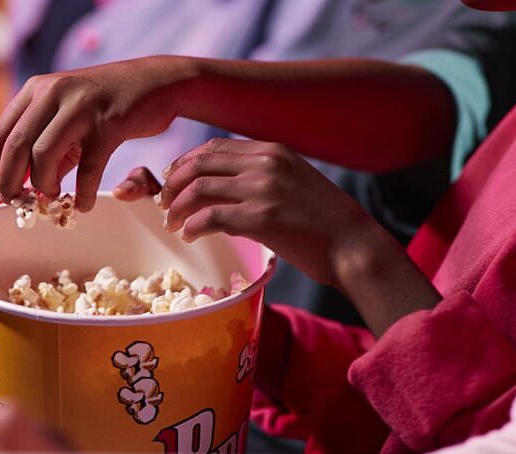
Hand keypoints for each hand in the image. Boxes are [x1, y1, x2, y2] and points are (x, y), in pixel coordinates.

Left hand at [0, 56, 199, 211]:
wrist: (155, 82)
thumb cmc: (106, 104)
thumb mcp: (67, 115)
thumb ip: (45, 144)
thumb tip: (24, 186)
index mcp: (37, 90)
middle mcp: (54, 92)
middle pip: (15, 147)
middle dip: (10, 183)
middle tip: (18, 203)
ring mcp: (81, 106)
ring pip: (43, 156)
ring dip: (44, 186)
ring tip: (53, 198)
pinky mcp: (109, 123)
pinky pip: (88, 168)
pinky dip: (83, 194)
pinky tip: (83, 205)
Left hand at [134, 138, 441, 335]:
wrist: (352, 244)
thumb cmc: (322, 221)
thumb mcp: (293, 181)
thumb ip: (260, 175)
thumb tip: (221, 187)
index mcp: (272, 150)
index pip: (213, 148)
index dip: (185, 163)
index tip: (172, 181)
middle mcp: (266, 163)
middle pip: (199, 163)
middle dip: (173, 184)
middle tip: (163, 204)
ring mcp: (263, 189)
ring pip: (199, 189)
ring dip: (177, 208)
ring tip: (171, 224)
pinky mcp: (262, 218)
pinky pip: (210, 217)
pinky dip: (192, 226)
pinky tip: (188, 236)